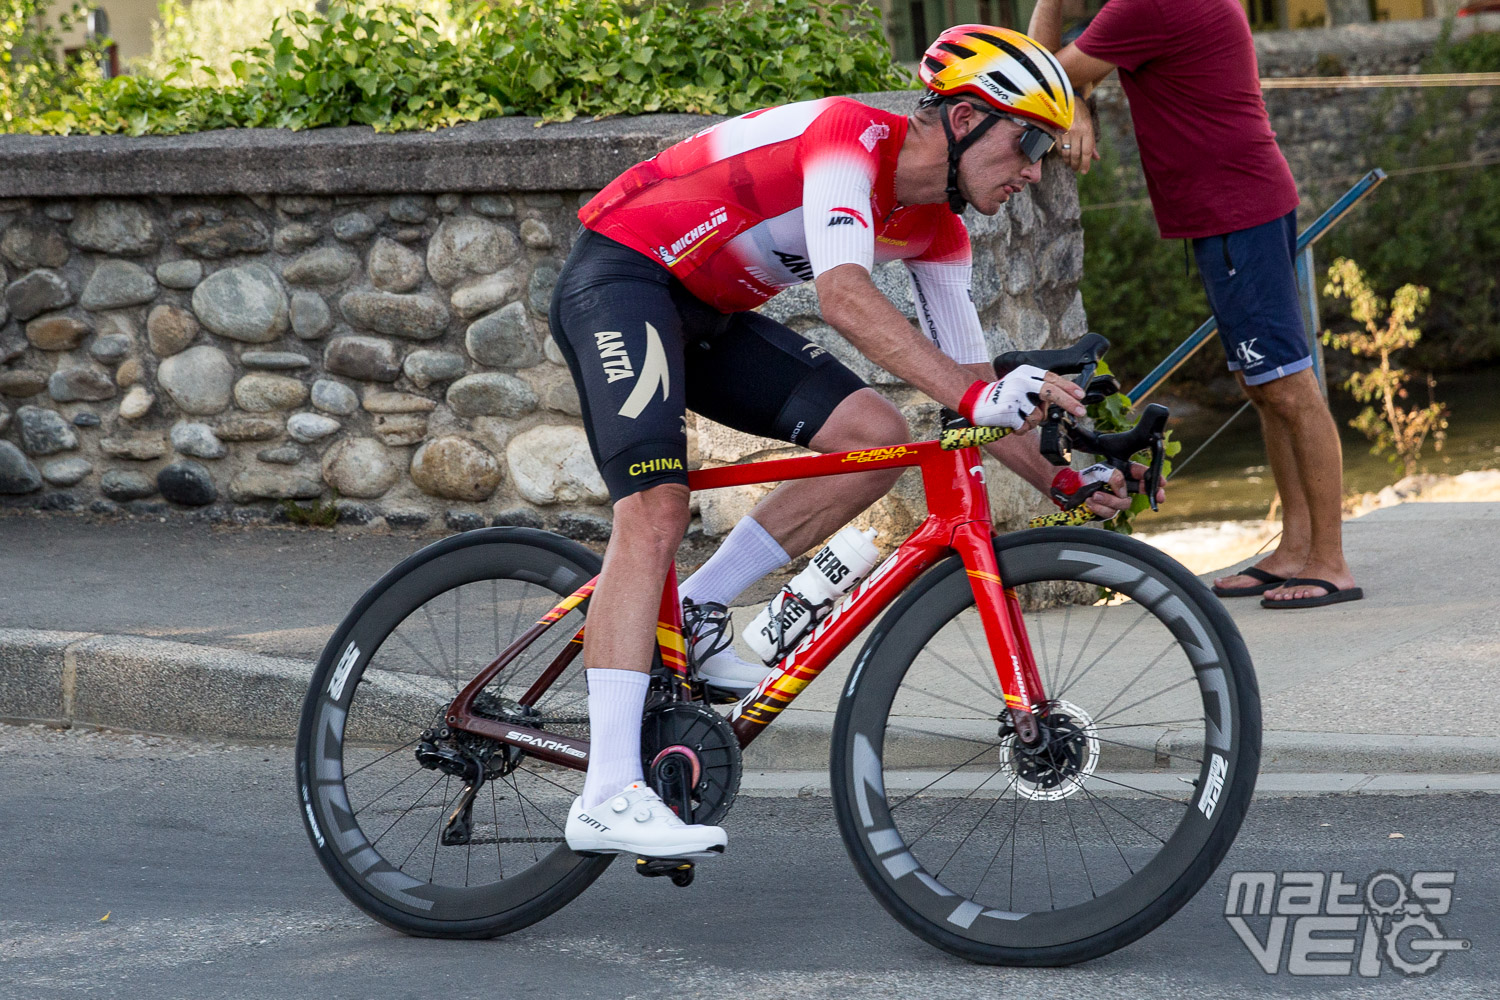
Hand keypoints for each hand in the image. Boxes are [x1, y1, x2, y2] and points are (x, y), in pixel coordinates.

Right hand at [962, 366, 1084, 430]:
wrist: (975, 401)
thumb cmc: (1001, 395)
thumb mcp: (1020, 383)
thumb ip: (1038, 388)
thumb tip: (1062, 400)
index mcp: (1026, 372)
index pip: (1052, 378)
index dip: (1068, 387)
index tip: (1081, 395)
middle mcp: (1021, 382)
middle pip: (1051, 393)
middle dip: (1069, 403)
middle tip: (1082, 412)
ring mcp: (1014, 396)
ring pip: (1038, 416)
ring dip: (1031, 422)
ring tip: (1019, 416)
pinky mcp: (1009, 411)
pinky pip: (1025, 427)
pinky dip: (1020, 429)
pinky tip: (1011, 423)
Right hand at [1059, 111, 1099, 175]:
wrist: (1067, 99)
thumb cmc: (1081, 113)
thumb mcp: (1089, 126)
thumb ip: (1092, 143)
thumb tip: (1096, 158)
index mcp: (1086, 129)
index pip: (1087, 151)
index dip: (1086, 163)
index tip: (1084, 171)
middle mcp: (1076, 131)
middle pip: (1075, 154)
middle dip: (1076, 165)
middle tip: (1076, 169)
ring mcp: (1065, 131)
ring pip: (1066, 153)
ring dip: (1068, 161)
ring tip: (1070, 164)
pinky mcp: (1055, 131)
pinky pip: (1059, 148)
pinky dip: (1062, 154)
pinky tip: (1064, 156)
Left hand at [1083, 461, 1166, 518]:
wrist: (1071, 489)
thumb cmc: (1088, 477)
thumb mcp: (1102, 471)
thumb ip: (1115, 477)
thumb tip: (1122, 492)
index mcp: (1124, 474)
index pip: (1142, 474)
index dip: (1154, 478)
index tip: (1162, 482)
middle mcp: (1123, 487)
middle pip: (1141, 491)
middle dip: (1149, 493)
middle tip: (1158, 496)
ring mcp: (1116, 500)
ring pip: (1124, 503)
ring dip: (1109, 499)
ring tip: (1095, 495)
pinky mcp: (1108, 511)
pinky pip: (1110, 512)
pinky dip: (1099, 507)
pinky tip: (1090, 501)